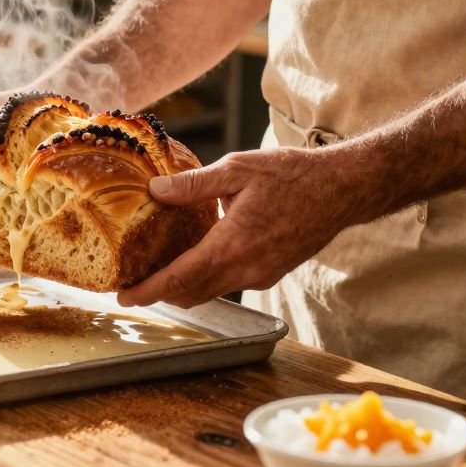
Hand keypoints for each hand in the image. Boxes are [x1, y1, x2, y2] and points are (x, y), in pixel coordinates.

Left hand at [117, 146, 380, 308]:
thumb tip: (155, 190)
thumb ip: (194, 184)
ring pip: (211, 291)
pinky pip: (229, 283)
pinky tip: (196, 259)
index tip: (124, 297)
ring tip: (157, 274)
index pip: (180, 279)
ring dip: (183, 288)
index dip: (149, 291)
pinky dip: (206, 279)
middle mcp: (246, 268)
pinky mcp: (271, 272)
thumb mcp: (237, 169)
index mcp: (233, 245)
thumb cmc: (292, 175)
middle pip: (192, 293)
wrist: (341, 189)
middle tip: (132, 284)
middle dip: (160, 293)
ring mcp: (261, 274)